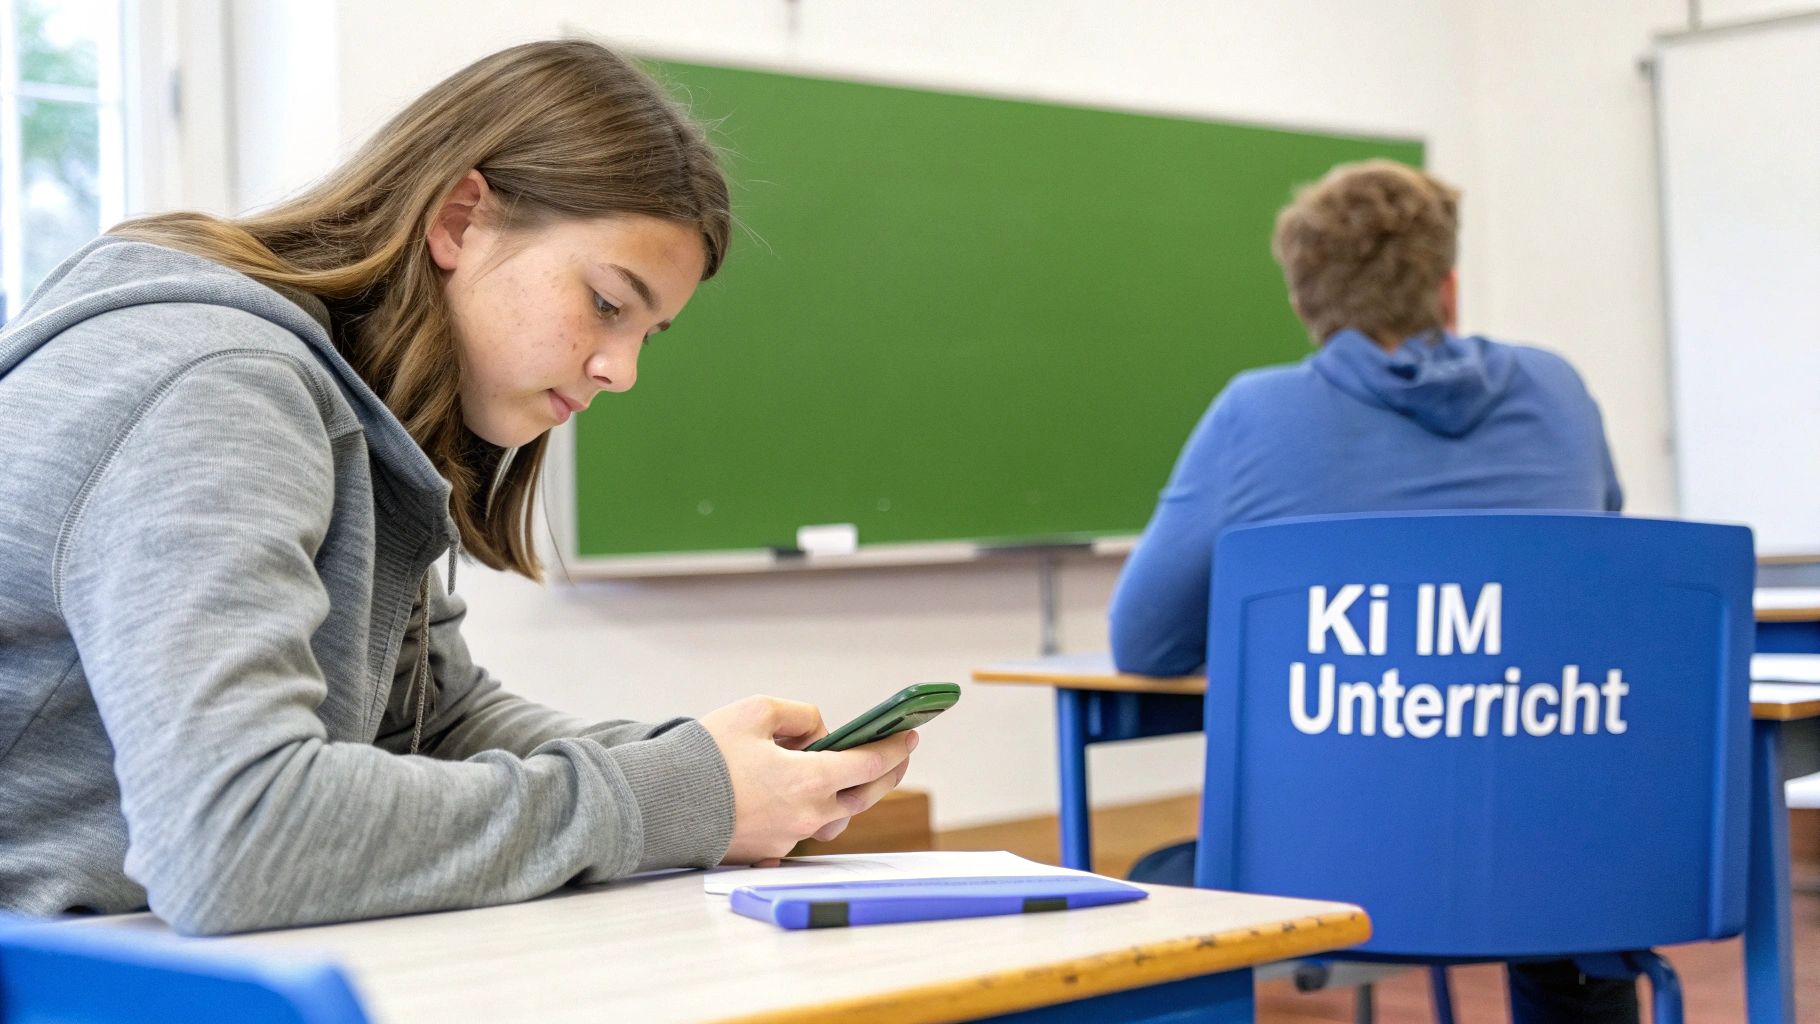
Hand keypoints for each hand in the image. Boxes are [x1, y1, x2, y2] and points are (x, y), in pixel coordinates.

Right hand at [700, 695, 917, 864]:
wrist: (661, 803)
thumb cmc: (706, 755)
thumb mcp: (755, 711)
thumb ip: (799, 715)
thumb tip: (819, 734)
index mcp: (810, 780)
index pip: (870, 765)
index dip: (894, 749)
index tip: (910, 736)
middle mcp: (807, 815)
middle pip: (863, 797)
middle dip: (886, 774)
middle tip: (897, 756)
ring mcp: (788, 838)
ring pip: (834, 818)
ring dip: (848, 796)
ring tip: (853, 775)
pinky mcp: (767, 851)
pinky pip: (800, 830)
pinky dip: (810, 811)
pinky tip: (807, 797)